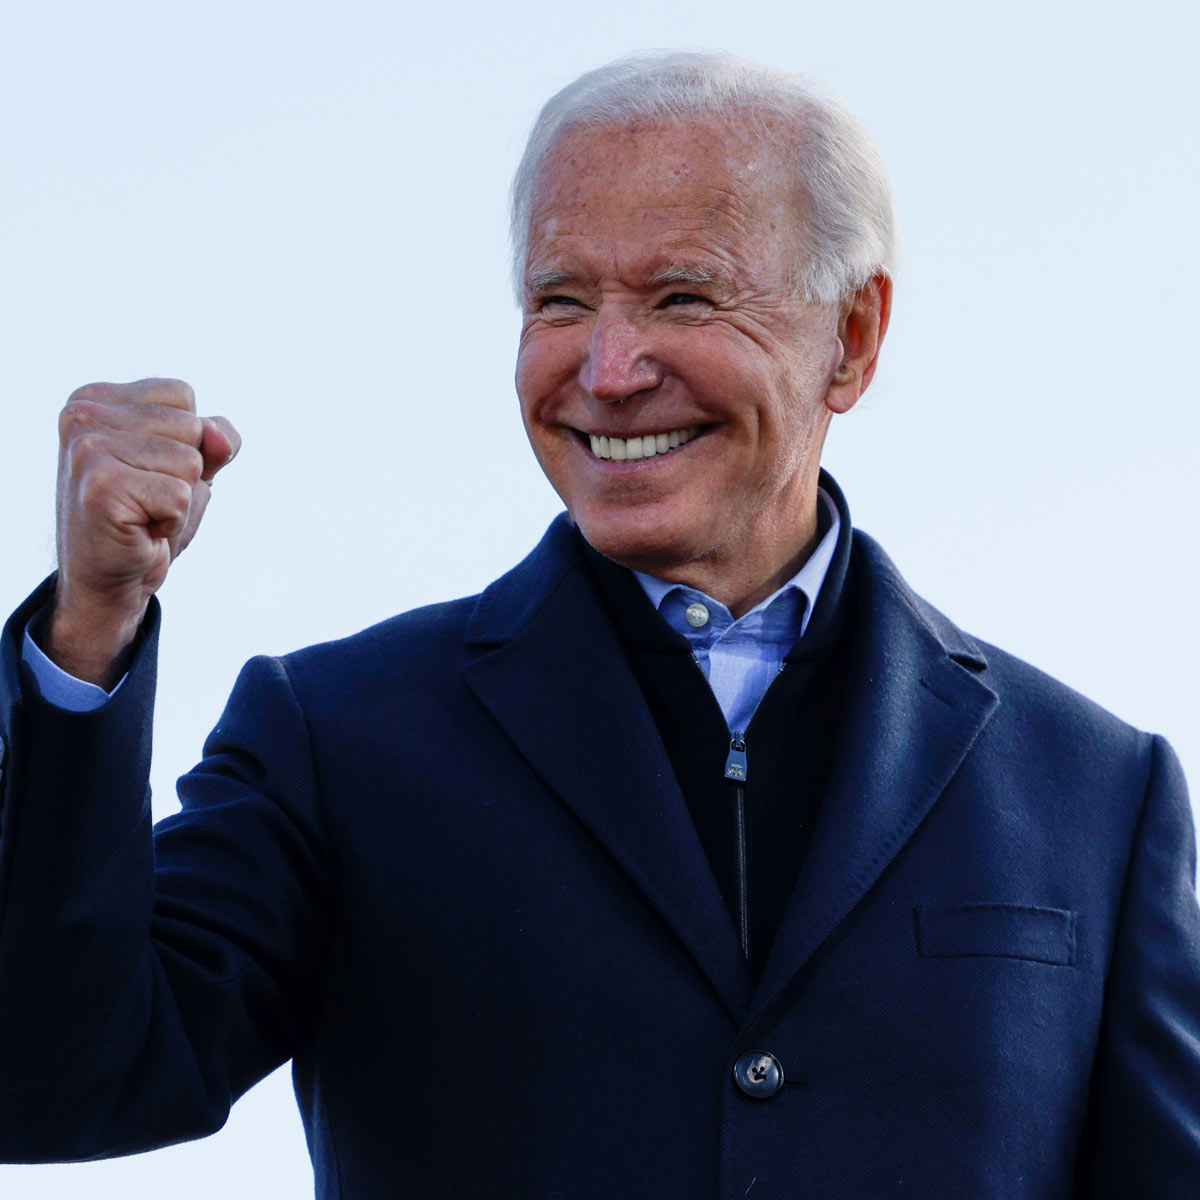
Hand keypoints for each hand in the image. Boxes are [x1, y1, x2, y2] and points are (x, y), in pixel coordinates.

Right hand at [48, 378, 239, 686]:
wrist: (110, 579)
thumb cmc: (147, 517)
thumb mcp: (190, 467)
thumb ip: (215, 438)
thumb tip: (217, 435)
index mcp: (96, 399)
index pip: (182, 394)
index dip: (186, 440)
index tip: (150, 469)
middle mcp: (83, 415)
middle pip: (190, 426)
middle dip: (185, 471)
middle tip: (147, 498)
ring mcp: (88, 450)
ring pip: (189, 462)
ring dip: (178, 498)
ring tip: (143, 513)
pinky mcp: (101, 487)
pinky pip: (180, 495)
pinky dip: (173, 520)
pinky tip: (141, 530)